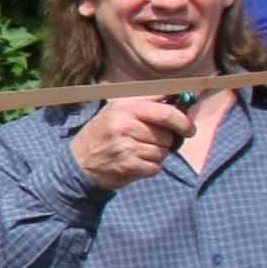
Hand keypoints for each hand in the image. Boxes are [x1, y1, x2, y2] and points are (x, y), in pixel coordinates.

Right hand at [72, 96, 192, 190]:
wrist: (78, 162)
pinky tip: (137, 163)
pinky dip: (151, 167)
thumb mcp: (117, 110)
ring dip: (158, 154)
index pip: (166, 111)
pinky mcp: (129, 166)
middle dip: (171, 139)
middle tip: (172, 141)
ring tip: (141, 151)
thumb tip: (181, 100)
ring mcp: (126, 146)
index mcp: (125, 107)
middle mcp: (125, 125)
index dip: (182, 119)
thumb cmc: (103, 133)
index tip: (188, 126)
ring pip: (163, 151)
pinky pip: (156, 166)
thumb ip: (147, 103)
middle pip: (167, 134)